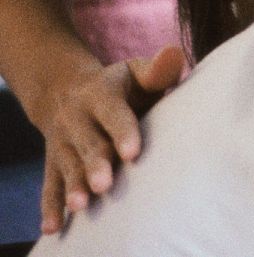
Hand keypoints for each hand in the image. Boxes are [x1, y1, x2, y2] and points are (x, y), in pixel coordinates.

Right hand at [38, 45, 183, 233]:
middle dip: (96, 165)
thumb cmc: (121, 85)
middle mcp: (77, 121)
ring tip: (81, 205)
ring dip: (73, 187)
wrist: (66, 91)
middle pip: (88, 144)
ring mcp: (62, 144)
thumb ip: (156, 70)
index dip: (123, 132)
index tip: (133, 152)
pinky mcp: (53, 164)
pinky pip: (49, 186)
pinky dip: (50, 207)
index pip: (113, 114)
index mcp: (100, 95)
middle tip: (104, 184)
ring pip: (67, 167)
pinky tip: (52, 227)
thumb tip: (175, 55)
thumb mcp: (135, 71)